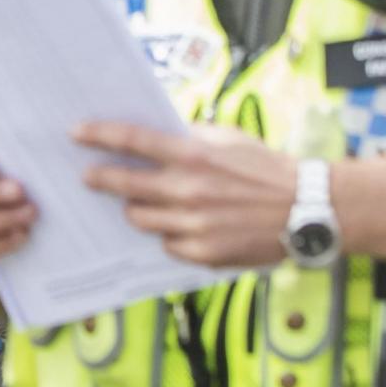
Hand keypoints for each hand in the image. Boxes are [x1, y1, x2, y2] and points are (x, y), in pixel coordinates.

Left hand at [77, 120, 299, 268]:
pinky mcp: (203, 253)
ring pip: (141, 219)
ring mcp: (193, 225)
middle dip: (100, 179)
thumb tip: (155, 134)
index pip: (132, 141)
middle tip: (87, 176)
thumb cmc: (267, 169)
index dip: (99, 136)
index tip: (76, 133)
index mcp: (193, 156)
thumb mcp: (228, 139)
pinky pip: (168, 244)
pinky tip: (183, 226)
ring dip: (137, 209)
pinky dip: (170, 235)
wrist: (309, 209)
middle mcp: (187, 190)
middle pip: (125, 186)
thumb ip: (189, 138)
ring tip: (143, 202)